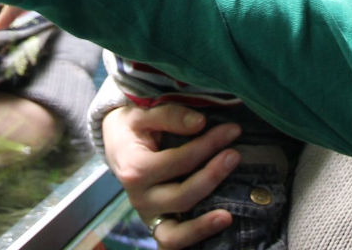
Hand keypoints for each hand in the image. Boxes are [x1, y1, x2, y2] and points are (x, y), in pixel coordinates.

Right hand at [103, 104, 240, 248]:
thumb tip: (201, 123)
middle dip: (212, 176)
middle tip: (235, 155)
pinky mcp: (157, 226)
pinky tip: (214, 230)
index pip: (179, 161)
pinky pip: (172, 244)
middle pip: (182, 196)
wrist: (117, 145)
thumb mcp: (143, 114)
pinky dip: (192, 240)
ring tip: (228, 215)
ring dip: (203, 225)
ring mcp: (148, 216)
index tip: (233, 130)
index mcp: (135, 169)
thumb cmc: (133, 128)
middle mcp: (139, 198)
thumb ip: (170, 115)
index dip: (209, 145)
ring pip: (175, 233)